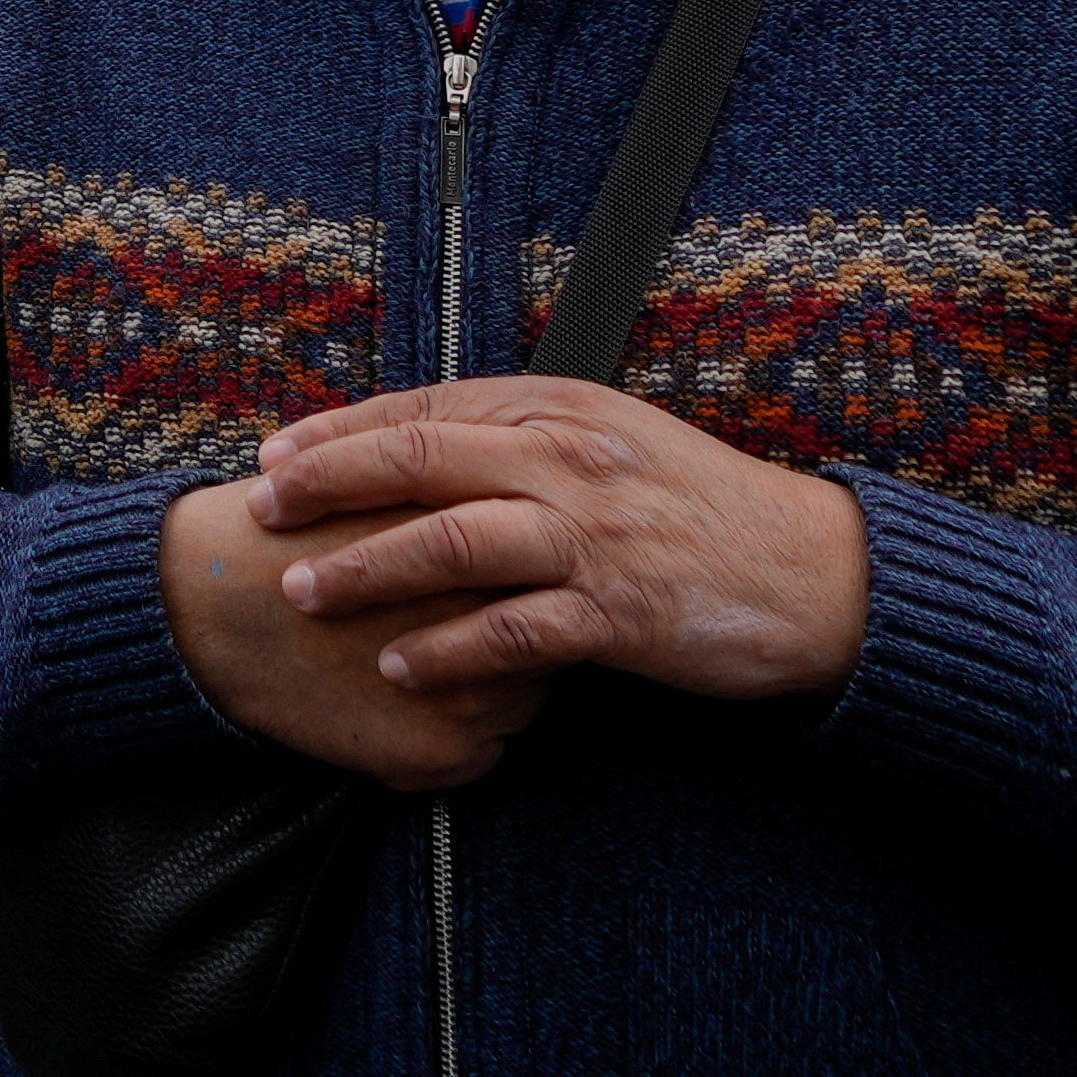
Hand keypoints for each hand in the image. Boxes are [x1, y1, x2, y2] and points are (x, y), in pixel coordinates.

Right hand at [159, 475, 536, 791]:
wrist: (207, 603)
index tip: (485, 575)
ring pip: (522, 702)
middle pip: (549, 637)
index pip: (552, 567)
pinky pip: (480, 759)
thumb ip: (461, 495)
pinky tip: (393, 712)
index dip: (518, 570)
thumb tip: (519, 508)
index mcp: (483, 539)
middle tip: (450, 623)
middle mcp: (493, 617)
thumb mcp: (382, 486)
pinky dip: (445, 744)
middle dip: (511, 630)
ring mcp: (472, 690)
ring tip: (417, 667)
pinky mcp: (439, 751)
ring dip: (487, 690)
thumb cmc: (288, 536)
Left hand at [244, 377, 881, 707]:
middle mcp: (571, 459)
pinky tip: (400, 668)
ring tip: (305, 593)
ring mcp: (595, 535)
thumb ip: (526, 438)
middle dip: (329, 484)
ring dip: (368, 569)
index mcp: (564, 409)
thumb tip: (424, 444)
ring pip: (452, 541)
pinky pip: (512, 631)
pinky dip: (448, 650)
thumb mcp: (613, 444)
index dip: (343, 433)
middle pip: (422, 458)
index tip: (275, 457)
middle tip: (260, 511)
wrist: (815, 571)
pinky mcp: (619, 611)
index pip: (429, 409)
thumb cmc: (702, 509)